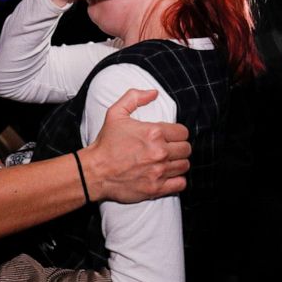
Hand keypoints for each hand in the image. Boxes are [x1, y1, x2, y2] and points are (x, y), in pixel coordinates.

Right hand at [82, 88, 190, 202]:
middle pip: (186, 149)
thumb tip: (153, 93)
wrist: (95, 171)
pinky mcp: (156, 188)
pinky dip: (177, 179)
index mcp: (154, 133)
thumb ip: (134, 97)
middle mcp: (159, 152)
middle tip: (169, 149)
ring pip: (184, 165)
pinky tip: (168, 175)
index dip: (177, 133)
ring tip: (168, 161)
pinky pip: (180, 183)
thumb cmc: (106, 144)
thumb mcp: (115, 113)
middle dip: (179, 148)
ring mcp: (158, 171)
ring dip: (178, 163)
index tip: (170, 136)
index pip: (183, 132)